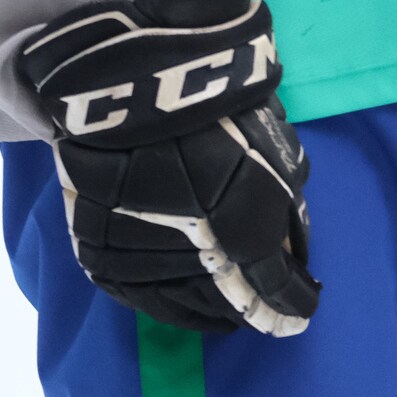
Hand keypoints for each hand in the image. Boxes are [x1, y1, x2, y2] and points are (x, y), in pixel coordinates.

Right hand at [15, 0, 318, 334]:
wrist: (132, 79)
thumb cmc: (218, 107)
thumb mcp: (274, 153)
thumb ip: (283, 207)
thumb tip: (288, 246)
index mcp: (244, 235)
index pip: (274, 292)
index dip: (290, 307)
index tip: (300, 317)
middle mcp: (191, 257)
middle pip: (224, 305)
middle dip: (244, 308)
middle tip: (257, 311)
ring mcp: (139, 255)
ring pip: (176, 305)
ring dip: (201, 311)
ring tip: (218, 316)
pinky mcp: (96, 246)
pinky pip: (132, 291)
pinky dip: (156, 299)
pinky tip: (171, 301)